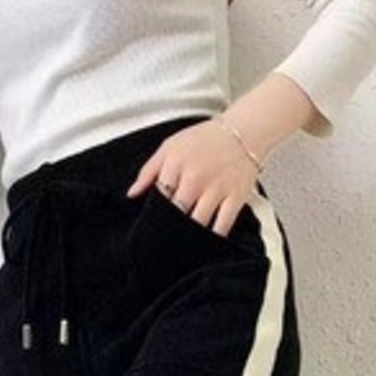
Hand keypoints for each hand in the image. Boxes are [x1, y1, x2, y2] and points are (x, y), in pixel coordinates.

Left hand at [125, 117, 261, 237]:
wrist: (243, 132)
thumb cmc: (204, 140)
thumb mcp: (170, 147)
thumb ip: (148, 170)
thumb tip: (132, 194)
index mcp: (176, 163)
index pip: (159, 196)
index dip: (154, 212)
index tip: (151, 224)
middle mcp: (195, 177)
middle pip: (177, 212)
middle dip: (170, 226)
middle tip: (166, 239)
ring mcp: (217, 188)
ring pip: (198, 222)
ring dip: (190, 234)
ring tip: (183, 243)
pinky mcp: (236, 197)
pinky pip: (223, 224)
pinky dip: (214, 235)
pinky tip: (206, 240)